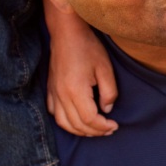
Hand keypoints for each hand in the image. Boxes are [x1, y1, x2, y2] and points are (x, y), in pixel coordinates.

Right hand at [47, 16, 118, 136]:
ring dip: (80, 130)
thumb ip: (109, 92)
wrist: (66, 33)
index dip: (103, 126)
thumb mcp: (106, 68)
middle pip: (77, 124)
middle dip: (95, 131)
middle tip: (109, 129)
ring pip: (63, 123)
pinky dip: (66, 122)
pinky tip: (77, 121)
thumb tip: (106, 110)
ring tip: (95, 129)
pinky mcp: (50, 89)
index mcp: (76, 90)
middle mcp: (61, 95)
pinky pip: (54, 113)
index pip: (89, 119)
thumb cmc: (88, 47)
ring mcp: (53, 93)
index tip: (115, 125)